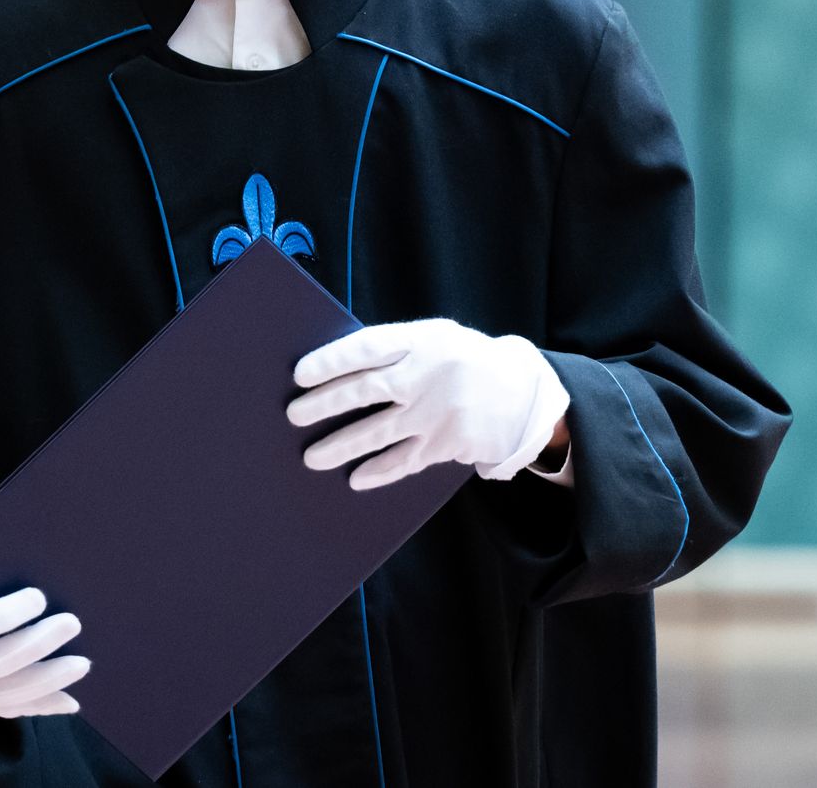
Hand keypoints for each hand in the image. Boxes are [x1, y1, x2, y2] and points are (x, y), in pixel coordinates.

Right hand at [0, 555, 89, 716]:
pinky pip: (9, 710)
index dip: (4, 615)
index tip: (39, 595)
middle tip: (73, 622)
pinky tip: (72, 701)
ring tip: (82, 663)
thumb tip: (38, 562)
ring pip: (3, 695)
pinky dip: (43, 707)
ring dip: (48, 680)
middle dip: (36, 645)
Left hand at [288, 319, 569, 489]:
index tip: (299, 374)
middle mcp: (427, 376)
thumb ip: (395, 350)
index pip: (367, 347)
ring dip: (340, 445)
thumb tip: (336, 369)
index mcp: (422, 341)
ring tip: (311, 456)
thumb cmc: (463, 360)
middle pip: (365, 390)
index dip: (331, 360)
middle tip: (294, 415)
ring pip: (378, 431)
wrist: (522, 391)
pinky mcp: (446, 444)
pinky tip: (355, 477)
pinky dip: (378, 471)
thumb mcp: (436, 339)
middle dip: (324, 404)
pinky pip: (404, 461)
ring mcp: (436, 413)